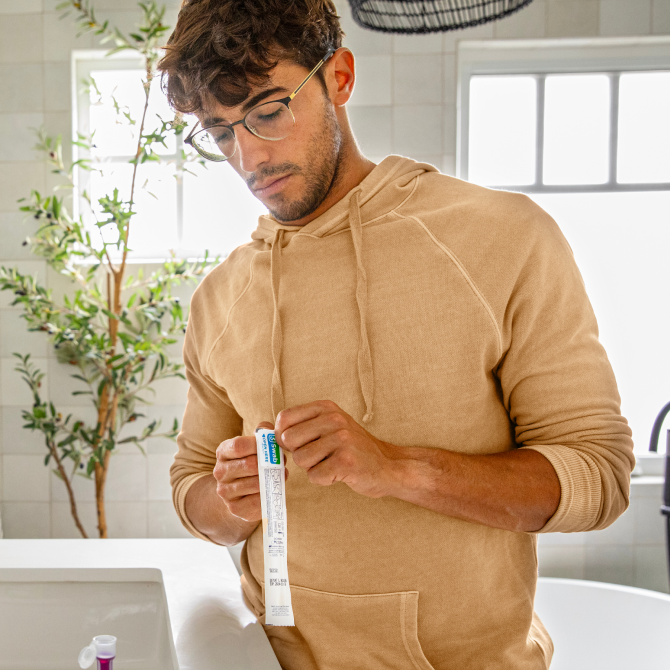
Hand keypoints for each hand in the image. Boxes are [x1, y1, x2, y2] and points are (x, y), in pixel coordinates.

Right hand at [213, 421, 288, 521]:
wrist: (239, 494)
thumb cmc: (251, 463)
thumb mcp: (253, 446)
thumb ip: (262, 433)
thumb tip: (268, 429)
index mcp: (223, 452)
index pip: (239, 445)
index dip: (258, 445)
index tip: (272, 446)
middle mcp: (220, 471)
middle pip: (249, 465)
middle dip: (269, 463)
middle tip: (282, 461)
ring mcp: (225, 491)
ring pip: (255, 483)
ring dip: (272, 478)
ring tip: (281, 474)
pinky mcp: (235, 508)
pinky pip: (258, 500)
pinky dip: (269, 493)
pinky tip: (273, 488)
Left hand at [274, 400, 396, 497]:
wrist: (386, 465)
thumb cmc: (350, 448)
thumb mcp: (327, 427)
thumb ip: (297, 426)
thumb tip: (262, 430)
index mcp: (326, 408)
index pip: (284, 418)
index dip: (283, 436)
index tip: (296, 444)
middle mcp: (334, 419)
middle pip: (289, 440)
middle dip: (300, 454)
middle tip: (320, 455)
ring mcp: (342, 439)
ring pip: (301, 459)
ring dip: (313, 468)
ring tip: (332, 463)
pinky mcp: (347, 461)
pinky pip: (315, 476)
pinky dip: (324, 479)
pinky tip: (339, 473)